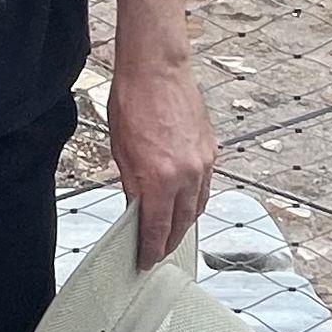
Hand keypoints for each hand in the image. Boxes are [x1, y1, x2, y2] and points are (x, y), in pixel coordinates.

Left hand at [107, 21, 216, 268]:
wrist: (157, 69)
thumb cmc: (132, 101)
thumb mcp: (120, 150)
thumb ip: (132, 185)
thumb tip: (137, 209)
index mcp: (160, 178)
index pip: (157, 229)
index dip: (151, 250)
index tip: (144, 262)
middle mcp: (187, 175)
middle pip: (182, 224)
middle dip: (169, 242)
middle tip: (157, 252)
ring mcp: (203, 163)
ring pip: (198, 207)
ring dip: (184, 223)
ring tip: (170, 232)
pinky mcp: (211, 151)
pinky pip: (205, 187)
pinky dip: (194, 200)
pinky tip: (184, 202)